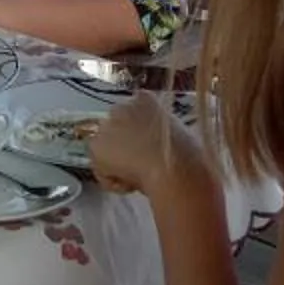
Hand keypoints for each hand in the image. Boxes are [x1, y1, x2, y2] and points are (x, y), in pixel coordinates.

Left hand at [87, 93, 207, 200]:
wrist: (174, 167)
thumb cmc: (187, 154)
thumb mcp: (177, 132)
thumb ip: (159, 129)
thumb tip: (152, 142)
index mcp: (144, 98)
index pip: (132, 113)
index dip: (138, 133)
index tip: (149, 148)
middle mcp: (121, 105)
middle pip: (116, 128)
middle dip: (124, 145)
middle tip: (140, 165)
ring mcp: (106, 125)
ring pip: (106, 148)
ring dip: (116, 162)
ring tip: (137, 177)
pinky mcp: (96, 145)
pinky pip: (101, 169)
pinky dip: (112, 180)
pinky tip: (130, 185)